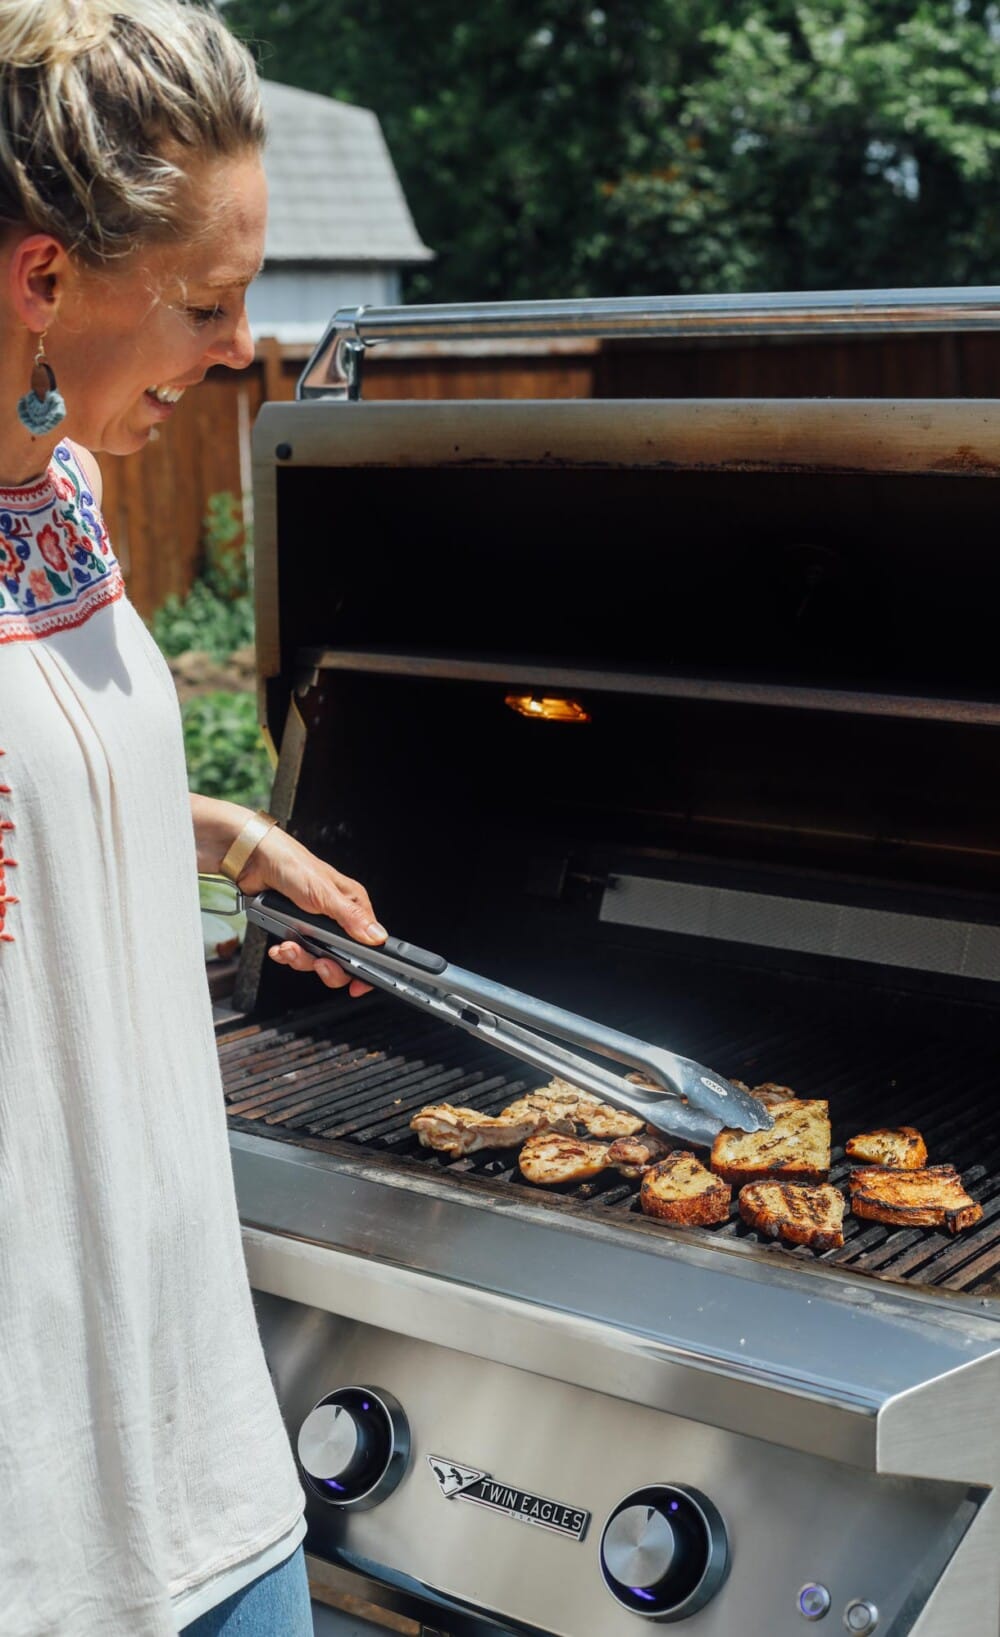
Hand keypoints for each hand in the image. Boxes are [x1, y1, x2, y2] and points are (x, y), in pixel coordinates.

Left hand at [239, 826, 386, 997]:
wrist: (254, 861)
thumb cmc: (292, 865)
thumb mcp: (324, 894)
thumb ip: (351, 918)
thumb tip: (377, 937)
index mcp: (352, 906)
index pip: (368, 944)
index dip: (364, 968)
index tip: (358, 984)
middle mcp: (336, 918)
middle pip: (342, 960)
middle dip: (328, 967)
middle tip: (319, 962)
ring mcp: (314, 926)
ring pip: (316, 960)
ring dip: (301, 959)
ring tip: (290, 948)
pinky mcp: (294, 930)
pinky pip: (295, 954)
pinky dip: (286, 954)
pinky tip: (280, 947)